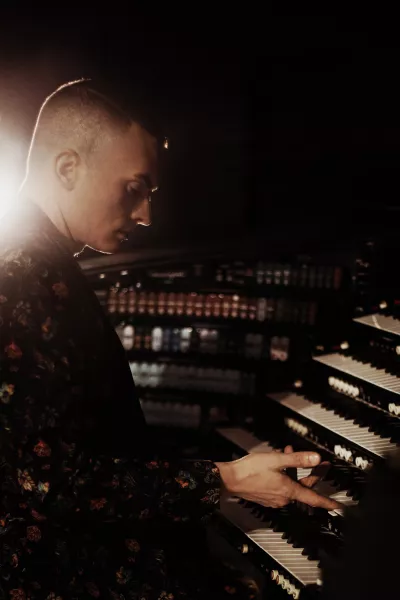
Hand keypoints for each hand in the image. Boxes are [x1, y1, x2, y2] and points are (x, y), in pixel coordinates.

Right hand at [216, 448, 339, 510]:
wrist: (230, 479)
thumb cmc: (250, 470)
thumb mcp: (277, 460)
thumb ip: (298, 459)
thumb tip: (316, 458)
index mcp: (288, 490)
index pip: (314, 499)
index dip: (328, 503)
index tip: (339, 507)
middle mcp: (283, 498)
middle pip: (304, 488)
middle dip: (312, 474)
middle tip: (318, 463)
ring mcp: (274, 499)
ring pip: (291, 485)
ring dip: (294, 471)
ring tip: (289, 454)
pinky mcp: (266, 497)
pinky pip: (281, 487)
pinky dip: (284, 476)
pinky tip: (278, 464)